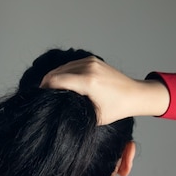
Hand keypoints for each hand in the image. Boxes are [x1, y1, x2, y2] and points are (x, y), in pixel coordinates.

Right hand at [40, 56, 169, 124]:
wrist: (135, 94)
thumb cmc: (116, 108)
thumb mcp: (94, 116)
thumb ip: (75, 111)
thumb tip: (57, 110)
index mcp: (88, 82)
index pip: (56, 81)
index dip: (44, 89)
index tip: (40, 99)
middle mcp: (88, 68)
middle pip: (56, 72)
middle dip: (47, 83)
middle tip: (43, 96)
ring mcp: (90, 61)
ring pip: (62, 67)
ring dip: (54, 78)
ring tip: (51, 91)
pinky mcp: (92, 59)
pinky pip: (71, 64)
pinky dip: (64, 72)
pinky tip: (62, 83)